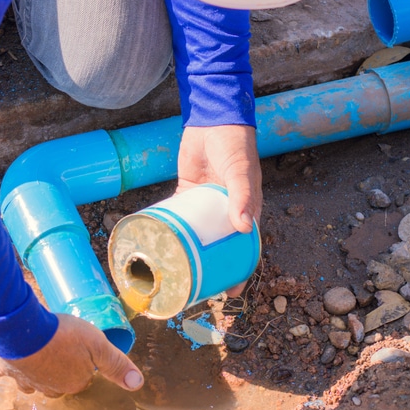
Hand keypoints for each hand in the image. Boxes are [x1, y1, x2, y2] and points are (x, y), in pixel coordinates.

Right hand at [0, 314, 143, 397]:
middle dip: (59, 369)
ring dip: (34, 370)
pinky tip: (7, 358)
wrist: (22, 329)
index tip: (80, 346)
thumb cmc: (63, 336)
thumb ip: (117, 364)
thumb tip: (138, 384)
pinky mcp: (3, 368)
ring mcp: (24, 380)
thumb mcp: (98, 345)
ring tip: (37, 352)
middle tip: (59, 347)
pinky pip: (4, 371)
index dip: (82, 361)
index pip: (81, 377)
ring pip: (31, 381)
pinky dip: (5, 367)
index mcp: (72, 383)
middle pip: (56, 382)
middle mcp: (48, 388)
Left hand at [176, 124, 261, 295]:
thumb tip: (244, 227)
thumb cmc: (236, 145)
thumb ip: (242, 196)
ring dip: (189, 248)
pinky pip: (180, 212)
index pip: (245, 246)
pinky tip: (163, 240)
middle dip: (211, 266)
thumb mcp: (241, 172)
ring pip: (197, 231)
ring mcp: (206, 201)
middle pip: (218, 244)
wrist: (214, 118)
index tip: (231, 290)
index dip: (239, 269)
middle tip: (197, 286)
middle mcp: (226, 209)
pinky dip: (173, 225)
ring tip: (178, 268)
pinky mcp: (188, 190)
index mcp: (246, 209)